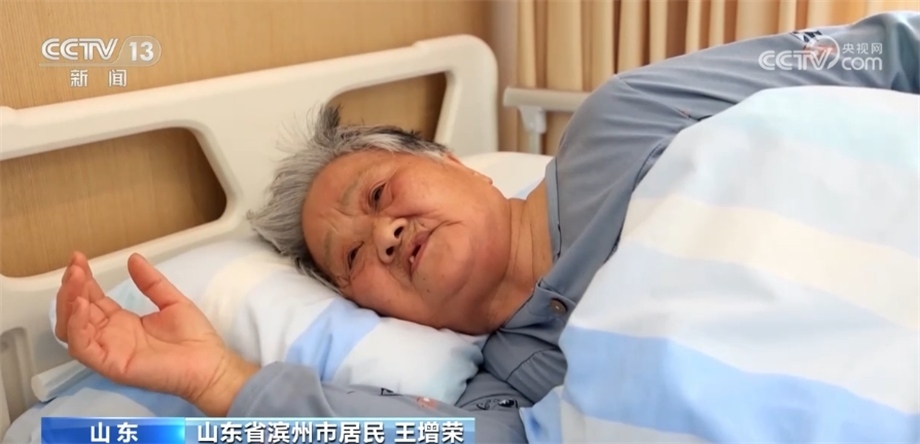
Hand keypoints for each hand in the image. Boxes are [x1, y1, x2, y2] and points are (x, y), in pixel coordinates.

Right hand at [56, 252, 256, 415]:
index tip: (79, 258)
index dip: (83, 280)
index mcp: (122, 322)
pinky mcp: (110, 364)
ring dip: (68, 303)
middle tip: (75, 266)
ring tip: (75, 279)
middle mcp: (109, 336)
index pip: (92, 300)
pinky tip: (82, 304)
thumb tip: (133, 258)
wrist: (209, 364)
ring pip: (71, 329)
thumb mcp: (171, 301)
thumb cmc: (194, 337)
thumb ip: (151, 282)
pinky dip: (77, 325)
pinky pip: (83, 347)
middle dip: (71, 288)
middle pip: (76, 313)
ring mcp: (107, 351)